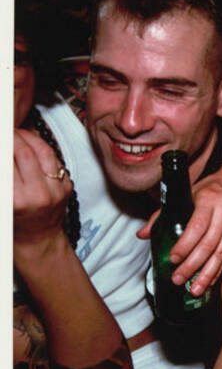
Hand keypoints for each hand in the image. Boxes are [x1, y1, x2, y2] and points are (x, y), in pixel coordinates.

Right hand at [13, 129, 71, 252]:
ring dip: (29, 137)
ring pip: (43, 151)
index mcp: (14, 200)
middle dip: (13, 136)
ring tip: (17, 133)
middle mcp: (37, 195)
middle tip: (6, 130)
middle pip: (25, 152)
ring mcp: (55, 190)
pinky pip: (55, 159)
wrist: (38, 238)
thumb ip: (5, 174)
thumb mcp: (4, 200)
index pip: (7, 161)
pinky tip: (32, 143)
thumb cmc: (13, 220)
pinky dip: (42, 147)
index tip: (2, 134)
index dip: (4, 143)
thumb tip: (6, 144)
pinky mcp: (67, 187)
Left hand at [137, 160, 221, 294]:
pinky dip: (220, 269)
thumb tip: (143, 234)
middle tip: (178, 279)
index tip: (173, 259)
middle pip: (209, 244)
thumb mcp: (189, 192)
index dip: (184, 246)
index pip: (196, 227)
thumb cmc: (213, 187)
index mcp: (209, 199)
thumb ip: (164, 213)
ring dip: (207, 274)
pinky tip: (209, 280)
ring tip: (194, 289)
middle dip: (192, 265)